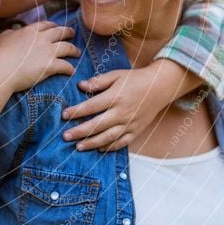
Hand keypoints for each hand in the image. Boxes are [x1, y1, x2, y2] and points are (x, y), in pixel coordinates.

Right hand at [0, 22, 78, 91]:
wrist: (0, 72)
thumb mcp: (2, 38)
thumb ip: (11, 33)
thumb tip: (13, 31)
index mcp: (30, 31)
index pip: (47, 25)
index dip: (53, 26)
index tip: (56, 27)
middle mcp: (42, 39)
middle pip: (61, 32)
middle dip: (68, 32)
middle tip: (72, 34)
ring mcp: (48, 52)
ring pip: (67, 47)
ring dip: (74, 50)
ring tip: (77, 52)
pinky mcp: (50, 66)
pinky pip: (66, 66)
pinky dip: (70, 68)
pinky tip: (72, 71)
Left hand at [61, 61, 188, 151]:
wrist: (160, 87)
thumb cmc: (135, 79)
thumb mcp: (116, 75)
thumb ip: (98, 81)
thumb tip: (80, 86)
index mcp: (115, 97)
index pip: (91, 106)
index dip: (76, 112)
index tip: (64, 115)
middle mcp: (122, 112)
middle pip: (97, 125)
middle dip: (80, 132)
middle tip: (65, 136)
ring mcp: (130, 123)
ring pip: (108, 137)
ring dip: (92, 143)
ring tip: (78, 147)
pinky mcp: (136, 130)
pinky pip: (121, 142)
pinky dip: (110, 147)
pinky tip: (98, 149)